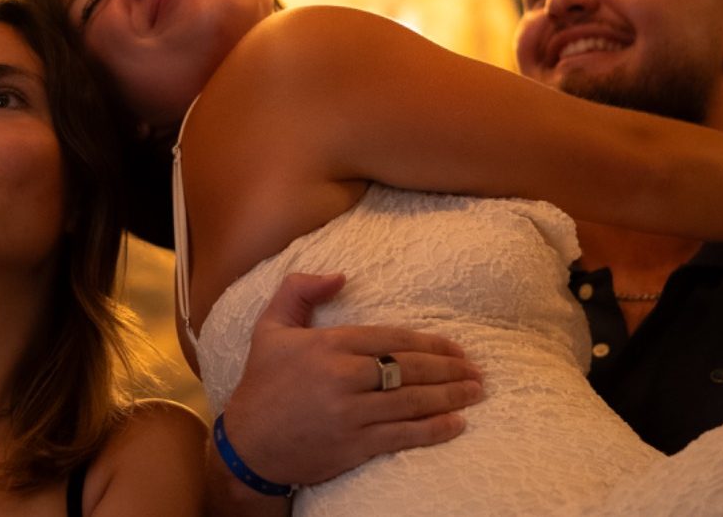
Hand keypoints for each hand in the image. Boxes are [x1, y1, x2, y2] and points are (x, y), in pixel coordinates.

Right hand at [218, 273, 483, 487]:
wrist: (246, 446)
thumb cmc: (261, 385)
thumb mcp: (270, 327)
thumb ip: (299, 290)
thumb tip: (341, 275)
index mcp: (328, 345)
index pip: (391, 338)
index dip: (429, 343)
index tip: (455, 348)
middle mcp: (342, 376)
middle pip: (408, 367)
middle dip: (449, 368)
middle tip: (475, 370)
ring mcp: (350, 413)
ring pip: (412, 400)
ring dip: (450, 396)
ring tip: (475, 392)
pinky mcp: (354, 445)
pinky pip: (403, 435)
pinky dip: (434, 429)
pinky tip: (457, 424)